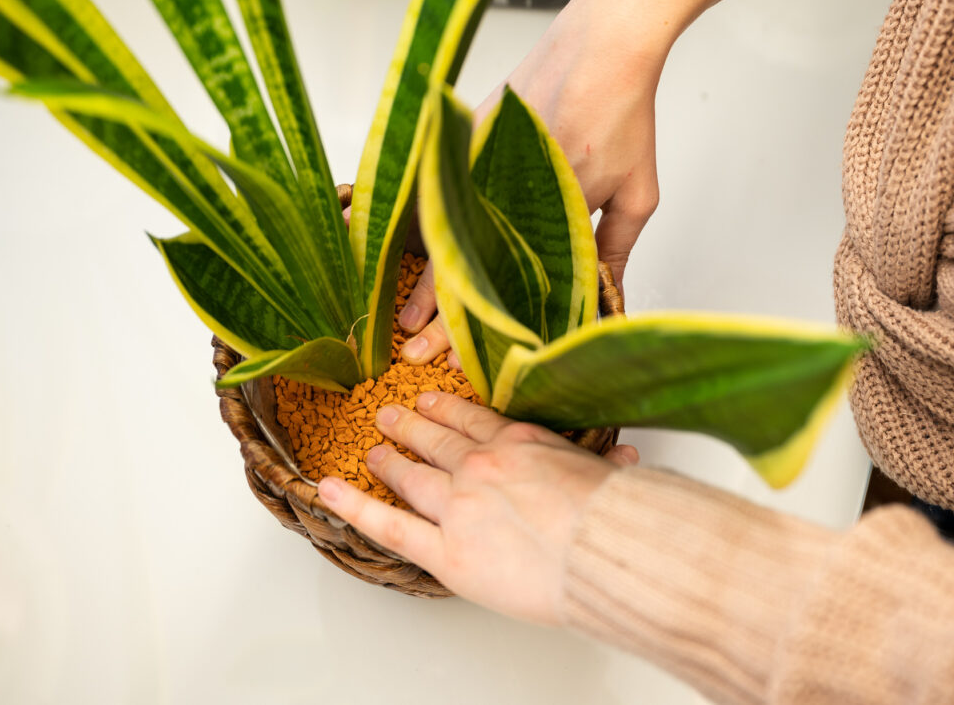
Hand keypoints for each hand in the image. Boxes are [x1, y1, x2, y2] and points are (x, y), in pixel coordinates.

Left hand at [317, 391, 638, 624]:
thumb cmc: (615, 517)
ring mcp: (457, 506)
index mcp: (519, 443)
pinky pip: (388, 526)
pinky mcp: (446, 551)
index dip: (448, 410)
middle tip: (391, 416)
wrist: (609, 550)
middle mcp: (480, 466)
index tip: (433, 402)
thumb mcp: (612, 475)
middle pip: (436, 441)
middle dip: (411, 427)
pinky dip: (353, 506)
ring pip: (411, 477)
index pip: (474, 421)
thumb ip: (604, 462)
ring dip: (388, 462)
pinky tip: (329, 491)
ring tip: (371, 453)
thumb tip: (625, 457)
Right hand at [399, 0, 747, 361]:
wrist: (603, 45)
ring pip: (440, 232)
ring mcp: (478, 163)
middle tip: (414, 349)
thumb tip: (607, 296)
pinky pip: (435, 190)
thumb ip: (616, 248)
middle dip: (437, 316)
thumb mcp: (636, 193)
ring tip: (400, 312)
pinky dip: (418, 222)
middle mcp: (502, 192)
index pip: (499, 285)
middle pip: (460, 267)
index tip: (458, 356)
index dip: (476, 325)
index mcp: (544, 212)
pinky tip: (399, 249)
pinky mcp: (467, 137)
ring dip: (421, 275)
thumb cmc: (622, 114)